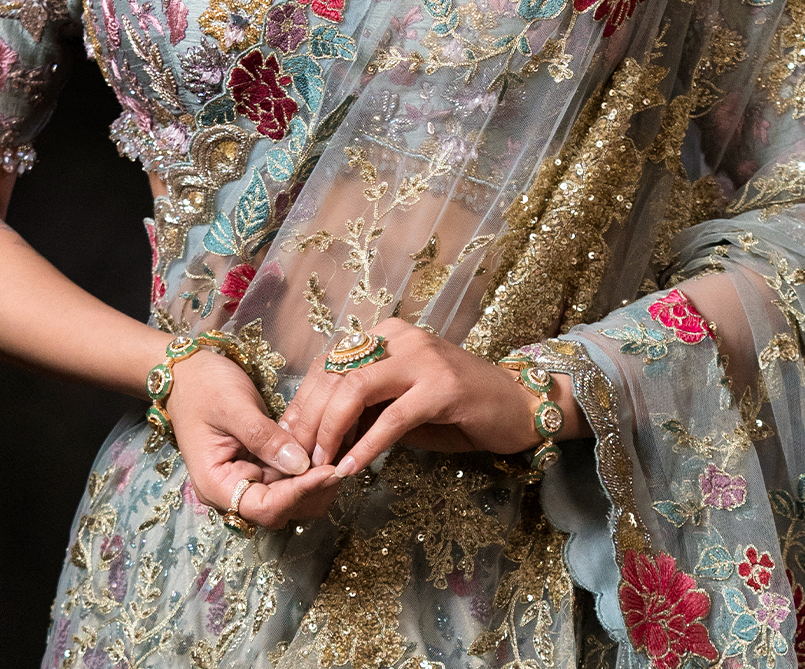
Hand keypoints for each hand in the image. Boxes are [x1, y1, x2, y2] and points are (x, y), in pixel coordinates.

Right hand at [165, 350, 340, 529]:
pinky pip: (285, 478)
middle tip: (343, 462)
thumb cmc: (203, 385)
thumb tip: (299, 464)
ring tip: (339, 456)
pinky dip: (306, 469)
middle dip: (312, 491)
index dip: (299, 493)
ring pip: (287, 498)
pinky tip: (326, 451)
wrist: (187, 372)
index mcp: (216, 484)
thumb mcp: (233, 406)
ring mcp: (245, 479)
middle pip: (279, 510)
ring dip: (313, 483)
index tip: (329, 470)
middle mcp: (231, 490)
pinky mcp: (257, 466)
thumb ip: (264, 437)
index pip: (264, 507)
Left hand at [279, 318, 584, 479]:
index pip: (328, 365)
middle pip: (334, 376)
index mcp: (385, 334)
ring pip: (356, 390)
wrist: (516, 404)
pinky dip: (366, 447)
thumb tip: (317, 435)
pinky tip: (352, 469)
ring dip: (331, 433)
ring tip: (320, 467)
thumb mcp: (401, 402)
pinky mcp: (442, 388)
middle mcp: (399, 337)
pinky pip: (392, 418)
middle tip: (294, 462)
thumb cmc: (456, 408)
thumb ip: (364, 408)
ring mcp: (422, 358)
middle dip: (308, 422)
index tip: (287, 443)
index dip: (302, 405)